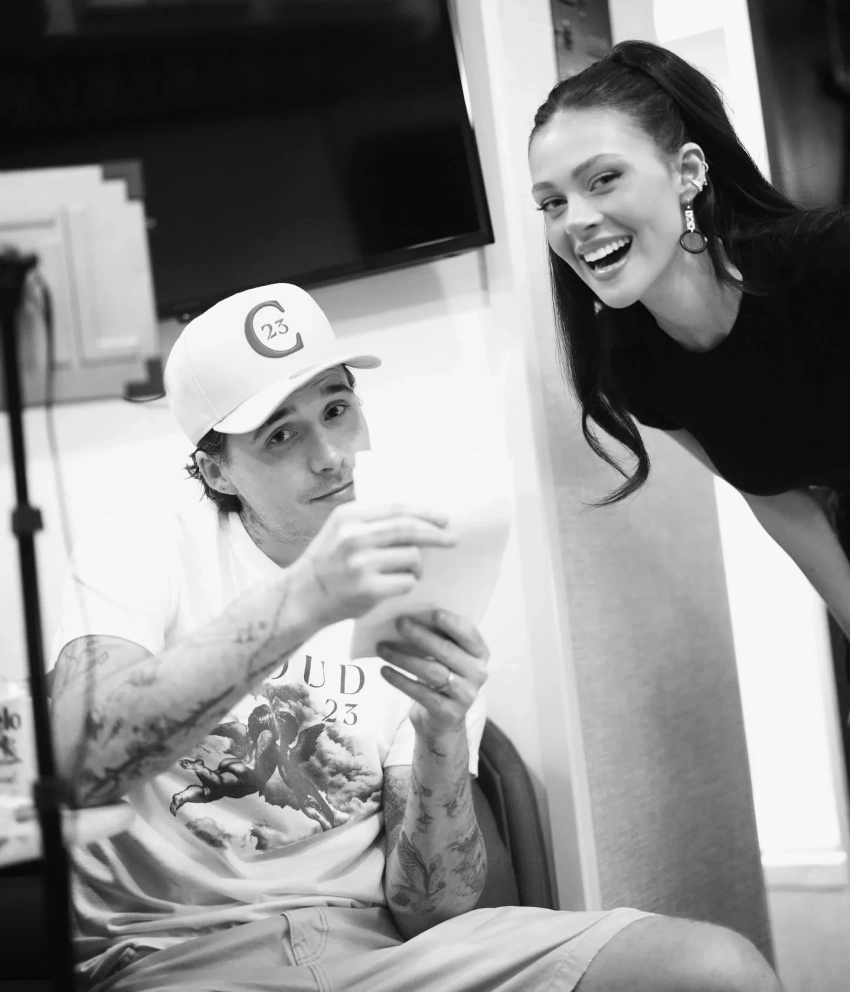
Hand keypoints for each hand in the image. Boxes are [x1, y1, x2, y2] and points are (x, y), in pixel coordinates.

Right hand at [288, 503, 455, 627]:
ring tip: (405, 572)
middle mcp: (353, 537)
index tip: (444, 519)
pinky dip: (407, 583)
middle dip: (436, 535)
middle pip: (409, 530)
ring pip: (411, 557)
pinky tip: (393, 586)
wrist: (303, 597)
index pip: (397, 509)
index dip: (425, 513)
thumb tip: (418, 517)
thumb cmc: (327, 562)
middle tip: (452, 539)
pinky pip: (406, 581)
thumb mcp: (340, 529)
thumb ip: (371, 520)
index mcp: (348, 517)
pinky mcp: (368, 589)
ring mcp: (361, 564)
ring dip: (417, 566)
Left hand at [377, 610, 488, 735]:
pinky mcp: (448, 713)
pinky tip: (384, 670)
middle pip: (446, 651)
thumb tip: (412, 614)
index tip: (431, 612)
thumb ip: (440, 637)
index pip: (468, 634)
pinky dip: (400, 680)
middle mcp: (477, 673)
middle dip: (420, 635)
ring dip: (404, 658)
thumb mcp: (448, 657)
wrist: (442, 721)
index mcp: (479, 653)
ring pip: (432, 672)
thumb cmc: (443, 676)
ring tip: (382, 648)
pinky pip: (421, 693)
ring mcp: (465, 695)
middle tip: (399, 623)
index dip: (451, 622)